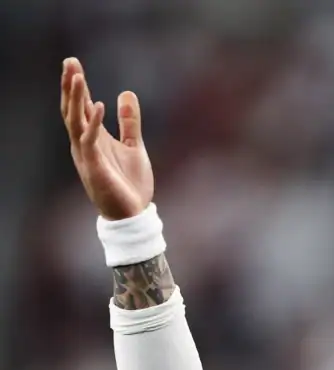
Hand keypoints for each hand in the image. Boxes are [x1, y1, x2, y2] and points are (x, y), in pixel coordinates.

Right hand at [60, 58, 152, 219]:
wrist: (134, 215)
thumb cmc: (130, 184)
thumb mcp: (134, 145)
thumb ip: (129, 122)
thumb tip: (126, 93)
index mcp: (94, 139)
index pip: (80, 107)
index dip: (77, 86)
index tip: (74, 63)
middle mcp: (85, 145)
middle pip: (72, 110)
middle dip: (70, 86)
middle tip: (69, 61)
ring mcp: (87, 155)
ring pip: (75, 121)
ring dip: (76, 98)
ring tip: (77, 76)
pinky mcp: (94, 167)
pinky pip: (90, 141)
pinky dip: (92, 123)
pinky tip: (97, 106)